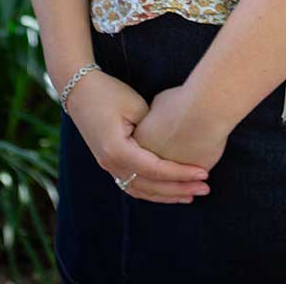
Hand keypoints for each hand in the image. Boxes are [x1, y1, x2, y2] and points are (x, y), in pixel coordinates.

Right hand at [65, 71, 210, 204]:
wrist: (80, 91)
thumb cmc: (109, 92)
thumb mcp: (135, 105)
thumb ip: (153, 129)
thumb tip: (174, 146)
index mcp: (117, 150)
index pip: (155, 169)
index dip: (181, 173)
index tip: (204, 172)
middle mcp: (111, 164)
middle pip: (150, 186)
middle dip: (179, 188)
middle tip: (205, 187)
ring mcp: (108, 166)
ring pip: (141, 190)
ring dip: (167, 194)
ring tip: (192, 194)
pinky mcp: (110, 163)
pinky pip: (133, 185)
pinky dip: (153, 190)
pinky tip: (170, 191)